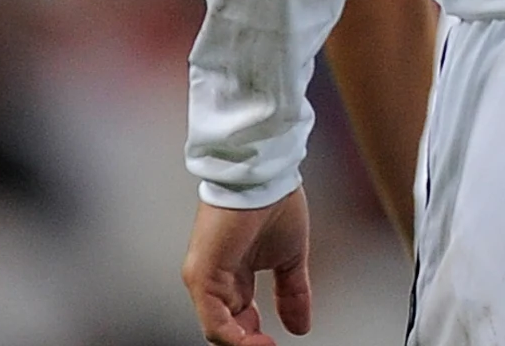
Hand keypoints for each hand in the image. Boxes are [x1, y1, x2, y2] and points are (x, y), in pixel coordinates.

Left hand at [183, 191, 312, 345]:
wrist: (264, 174)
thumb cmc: (272, 202)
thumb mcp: (291, 257)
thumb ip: (293, 292)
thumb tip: (301, 324)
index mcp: (233, 277)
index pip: (238, 321)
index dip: (255, 338)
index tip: (276, 344)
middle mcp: (215, 280)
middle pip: (226, 329)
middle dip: (249, 344)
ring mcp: (205, 279)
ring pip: (217, 329)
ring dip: (242, 344)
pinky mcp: (202, 276)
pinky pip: (212, 319)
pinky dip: (232, 337)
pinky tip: (255, 340)